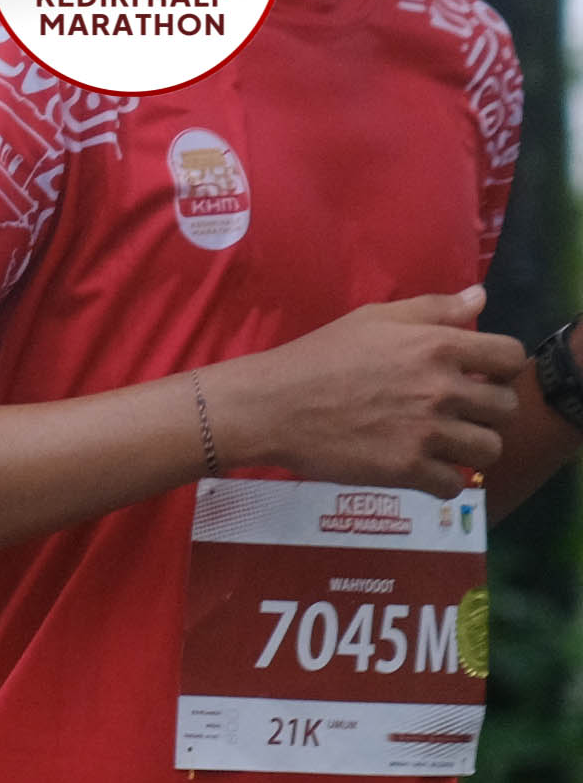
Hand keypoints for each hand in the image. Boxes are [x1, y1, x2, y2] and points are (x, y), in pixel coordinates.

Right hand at [215, 287, 525, 496]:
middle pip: (506, 408)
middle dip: (488, 411)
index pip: (511, 358)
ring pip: (489, 450)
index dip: (502, 368)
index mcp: (438, 346)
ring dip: (472, 449)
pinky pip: (454, 485)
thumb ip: (433, 309)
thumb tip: (479, 297)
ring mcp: (425, 433)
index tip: (480, 376)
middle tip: (461, 414)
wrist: (271, 407)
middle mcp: (441, 389)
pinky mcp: (405, 469)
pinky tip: (425, 470)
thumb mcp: (375, 318)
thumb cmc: (319, 357)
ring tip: (448, 445)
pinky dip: (444, 481)